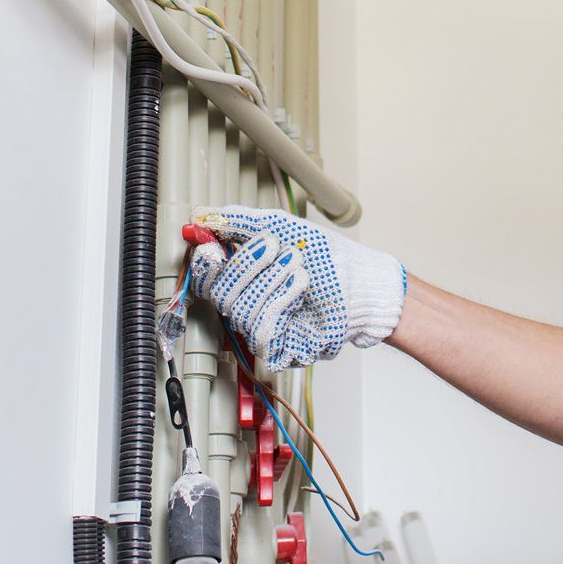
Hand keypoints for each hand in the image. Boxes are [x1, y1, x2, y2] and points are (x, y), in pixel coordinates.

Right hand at [187, 206, 406, 370]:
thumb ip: (240, 221)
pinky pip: (261, 329)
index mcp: (243, 277)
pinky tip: (300, 288)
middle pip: (218, 292)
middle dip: (246, 265)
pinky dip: (281, 301)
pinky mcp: (278, 349)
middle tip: (274, 246)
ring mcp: (261, 328)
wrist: (360, 282)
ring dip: (271, 280)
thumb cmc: (325, 257)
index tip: (213, 245)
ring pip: (239, 309)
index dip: (205, 261)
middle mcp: (247, 303)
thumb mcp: (282, 227)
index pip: (206, 275)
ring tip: (298, 267)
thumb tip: (202, 214)